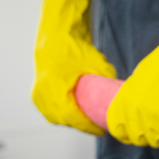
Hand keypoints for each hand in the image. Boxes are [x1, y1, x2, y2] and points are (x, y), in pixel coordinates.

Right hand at [31, 0, 116, 134]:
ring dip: (73, 120)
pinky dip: (64, 113)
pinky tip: (77, 113)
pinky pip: (51, 109)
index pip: (71, 116)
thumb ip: (105, 80)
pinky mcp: (40, 91)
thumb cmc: (73, 44)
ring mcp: (38, 92)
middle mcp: (42, 92)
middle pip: (64, 119)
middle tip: (99, 126)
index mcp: (53, 87)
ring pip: (56, 116)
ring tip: (90, 120)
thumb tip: (119, 95)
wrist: (57, 29)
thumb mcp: (95, 63)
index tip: (102, 129)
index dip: (88, 125)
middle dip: (82, 124)